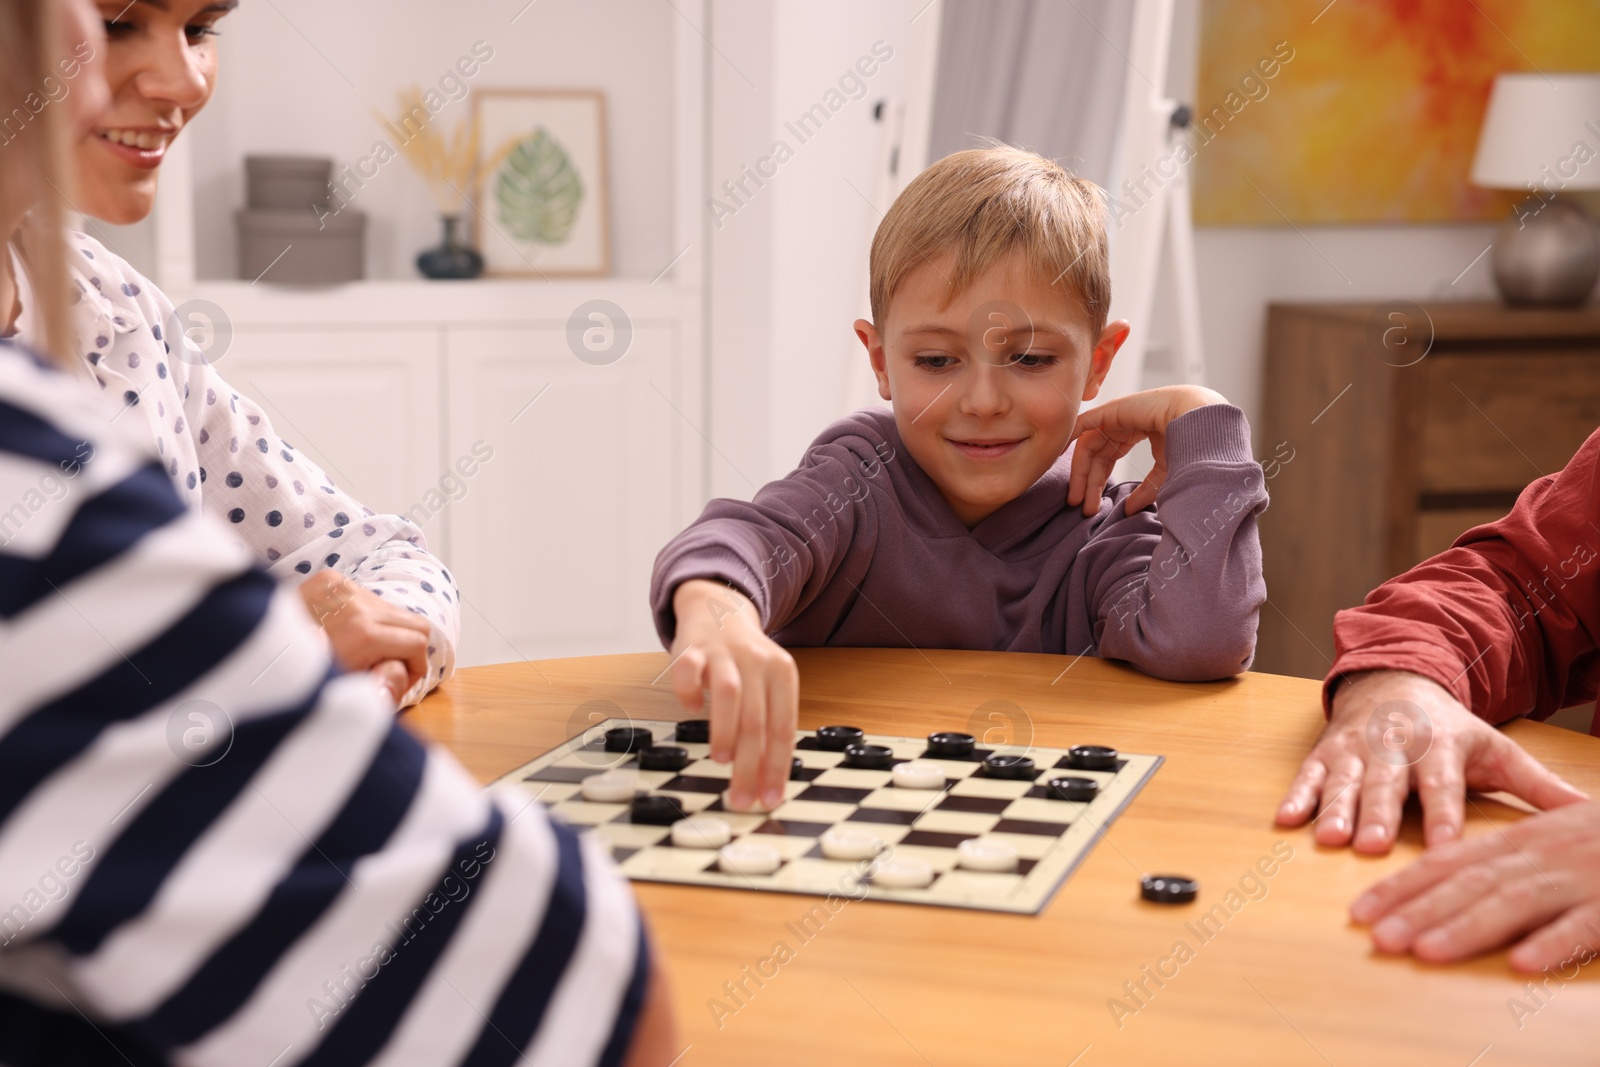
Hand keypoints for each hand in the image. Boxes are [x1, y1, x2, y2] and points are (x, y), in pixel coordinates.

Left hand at [298, 569, 429, 705]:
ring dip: (386, 631)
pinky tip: (345, 632)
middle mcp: (359, 605)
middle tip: (390, 666)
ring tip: (363, 651)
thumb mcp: (346, 692)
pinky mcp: (331, 579)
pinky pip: (367, 598)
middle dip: (410, 648)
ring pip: (393, 609)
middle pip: (416, 623)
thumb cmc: (299, 680)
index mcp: (365, 635)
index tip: (402, 679)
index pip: (419, 642)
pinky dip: (365, 616)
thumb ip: (384, 686)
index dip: (417, 667)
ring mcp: (345, 588)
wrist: (251, 650)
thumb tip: (405, 676)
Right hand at [668, 579, 797, 811]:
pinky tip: (690, 709)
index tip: (770, 799)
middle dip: (750, 765)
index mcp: (782, 675)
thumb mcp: (767, 687)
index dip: (777, 767)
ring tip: (722, 761)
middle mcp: (757, 662)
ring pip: (729, 693)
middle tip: (741, 798)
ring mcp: (724, 653)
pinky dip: (689, 692)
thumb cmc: (746, 663)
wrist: (719, 609)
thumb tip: (764, 781)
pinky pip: (689, 670)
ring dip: (726, 730)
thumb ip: (767, 726)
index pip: (783, 728)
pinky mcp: (692, 648)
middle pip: (757, 719)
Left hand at [1066, 385, 1227, 516]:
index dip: (1098, 483)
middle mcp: (1123, 423)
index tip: (1093, 507)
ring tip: (1076, 498)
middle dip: (1088, 483)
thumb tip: (1129, 510)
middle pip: (1096, 455)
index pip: (1108, 458)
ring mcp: (1116, 415)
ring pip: (1088, 446)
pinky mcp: (1111, 409)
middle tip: (1082, 508)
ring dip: (1080, 473)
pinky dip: (1069, 438)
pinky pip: (1083, 424)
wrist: (1197, 420)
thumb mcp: (1165, 472)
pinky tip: (1059, 458)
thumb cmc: (1189, 442)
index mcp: (1137, 432)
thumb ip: (1146, 490)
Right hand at [1276, 670, 1585, 852]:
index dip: (1444, 816)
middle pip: (1386, 785)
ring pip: (1343, 782)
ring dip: (1334, 810)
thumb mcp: (1497, 751)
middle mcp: (1394, 745)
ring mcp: (1355, 748)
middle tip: (1372, 846)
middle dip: (1378, 815)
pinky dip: (1296, 797)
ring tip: (1328, 839)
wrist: (1394, 682)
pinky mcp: (1325, 752)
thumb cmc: (1450, 731)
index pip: (1443, 784)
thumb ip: (1540, 787)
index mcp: (1439, 746)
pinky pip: (1308, 775)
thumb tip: (1591, 815)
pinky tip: (1287, 820)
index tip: (1448, 848)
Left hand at [1351, 800, 1599, 970]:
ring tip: (1425, 951)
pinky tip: (1524, 964)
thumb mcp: (1551, 840)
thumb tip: (1447, 884)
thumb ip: (1505, 862)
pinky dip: (1555, 942)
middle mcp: (1541, 854)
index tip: (1360, 913)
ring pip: (1515, 901)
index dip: (1401, 887)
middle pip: (1469, 883)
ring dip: (1467, 927)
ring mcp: (1580, 877)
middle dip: (1419, 910)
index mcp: (1521, 840)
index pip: (1447, 862)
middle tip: (1377, 938)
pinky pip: (1585, 923)